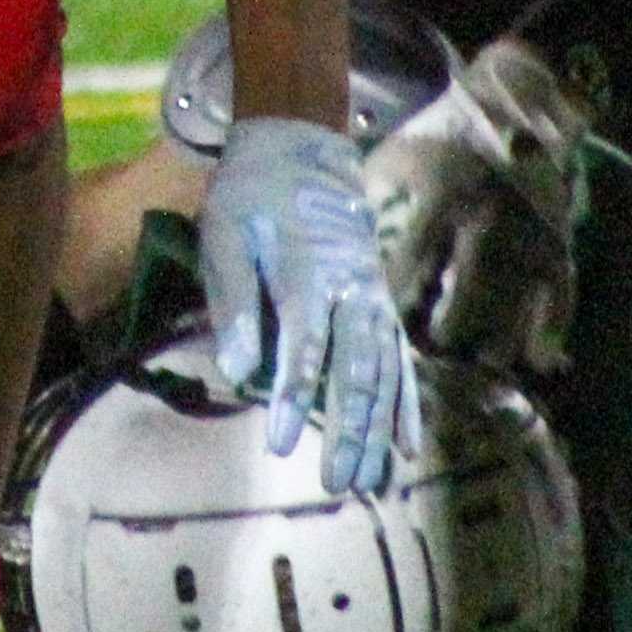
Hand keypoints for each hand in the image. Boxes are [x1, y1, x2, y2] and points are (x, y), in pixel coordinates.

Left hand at [203, 116, 422, 494]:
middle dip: (348, 430)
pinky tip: (407, 446)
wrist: (298, 147)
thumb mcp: (225, 235)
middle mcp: (351, 290)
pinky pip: (399, 359)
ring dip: (379, 428)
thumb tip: (239, 373)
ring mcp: (372, 298)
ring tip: (371, 480)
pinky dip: (406, 403)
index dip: (293, 400)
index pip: (303, 349)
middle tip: (336, 483)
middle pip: (356, 370)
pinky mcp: (378, 303)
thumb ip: (234, 302)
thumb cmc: (251, 196)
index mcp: (308, 273)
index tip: (278, 445)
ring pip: (384, 372)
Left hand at [361, 32, 588, 374]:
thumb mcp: (395, 157)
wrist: (514, 107)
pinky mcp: (558, 242)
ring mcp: (527, 236)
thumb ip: (369, 200)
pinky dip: (551, 330)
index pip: (412, 267)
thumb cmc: (443, 137)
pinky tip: (539, 362)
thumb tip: (334, 244)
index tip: (386, 334)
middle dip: (446, 334)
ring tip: (478, 369)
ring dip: (497, 344)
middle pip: (465, 296)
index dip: (398, 306)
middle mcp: (486, 223)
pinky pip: (560, 295)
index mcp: (440, 200)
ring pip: (514, 305)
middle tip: (432, 361)